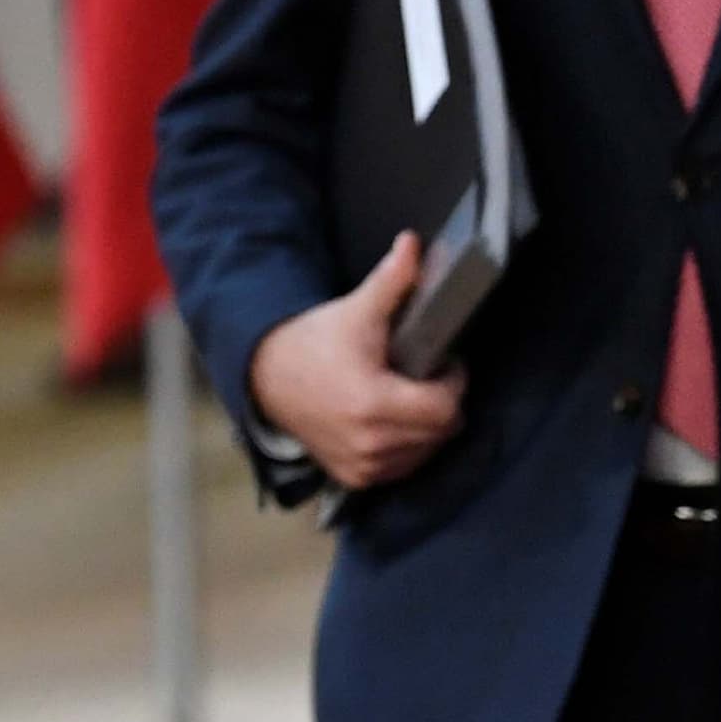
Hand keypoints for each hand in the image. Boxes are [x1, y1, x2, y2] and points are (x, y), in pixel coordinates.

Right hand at [246, 233, 466, 488]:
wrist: (266, 378)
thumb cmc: (315, 343)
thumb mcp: (357, 310)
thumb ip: (392, 280)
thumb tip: (412, 243)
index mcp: (372, 404)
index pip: (445, 408)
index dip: (453, 381)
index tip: (444, 362)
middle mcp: (369, 443)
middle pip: (441, 431)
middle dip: (444, 401)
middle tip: (429, 376)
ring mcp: (362, 466)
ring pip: (427, 451)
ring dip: (429, 425)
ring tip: (411, 394)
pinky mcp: (354, 478)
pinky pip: (404, 467)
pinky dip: (409, 446)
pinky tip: (396, 418)